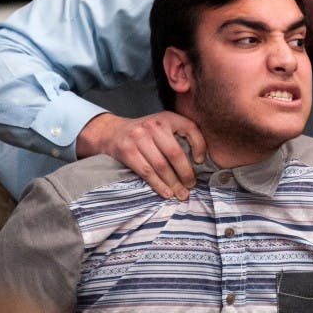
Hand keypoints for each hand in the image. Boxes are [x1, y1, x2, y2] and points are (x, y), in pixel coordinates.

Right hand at [76, 111, 206, 199]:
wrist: (112, 132)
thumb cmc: (145, 132)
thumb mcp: (163, 125)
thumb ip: (180, 135)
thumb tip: (199, 159)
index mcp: (167, 118)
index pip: (190, 128)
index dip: (199, 145)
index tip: (200, 161)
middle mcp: (153, 126)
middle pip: (175, 153)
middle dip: (185, 172)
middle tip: (191, 185)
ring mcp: (139, 138)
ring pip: (161, 166)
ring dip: (173, 183)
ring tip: (181, 194)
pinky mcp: (128, 151)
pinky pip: (147, 172)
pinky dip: (158, 185)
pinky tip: (166, 193)